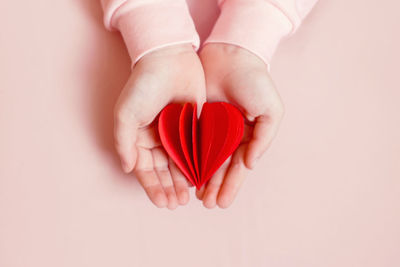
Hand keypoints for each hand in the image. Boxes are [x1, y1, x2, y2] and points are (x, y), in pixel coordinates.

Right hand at [114, 44, 205, 208]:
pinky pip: (196, 149)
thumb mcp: (125, 114)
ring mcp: (176, 133)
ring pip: (180, 164)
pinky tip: (200, 178)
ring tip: (187, 198)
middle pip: (163, 171)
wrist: (169, 58)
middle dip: (168, 189)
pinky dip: (197, 165)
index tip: (162, 202)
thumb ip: (124, 142)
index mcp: (139, 138)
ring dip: (182, 182)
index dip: (153, 187)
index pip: (145, 169)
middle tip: (176, 204)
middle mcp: (157, 138)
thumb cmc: (144, 85)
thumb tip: (127, 169)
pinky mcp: (194, 125)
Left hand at [197, 43, 284, 207]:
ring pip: (206, 159)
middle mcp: (230, 136)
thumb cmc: (256, 81)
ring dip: (202, 178)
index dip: (231, 185)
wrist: (232, 54)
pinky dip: (189, 158)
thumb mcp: (271, 110)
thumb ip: (263, 139)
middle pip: (221, 167)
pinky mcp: (197, 119)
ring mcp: (213, 129)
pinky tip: (185, 173)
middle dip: (216, 187)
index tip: (223, 202)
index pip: (239, 167)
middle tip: (207, 205)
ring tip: (197, 197)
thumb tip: (249, 165)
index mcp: (249, 136)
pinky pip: (192, 142)